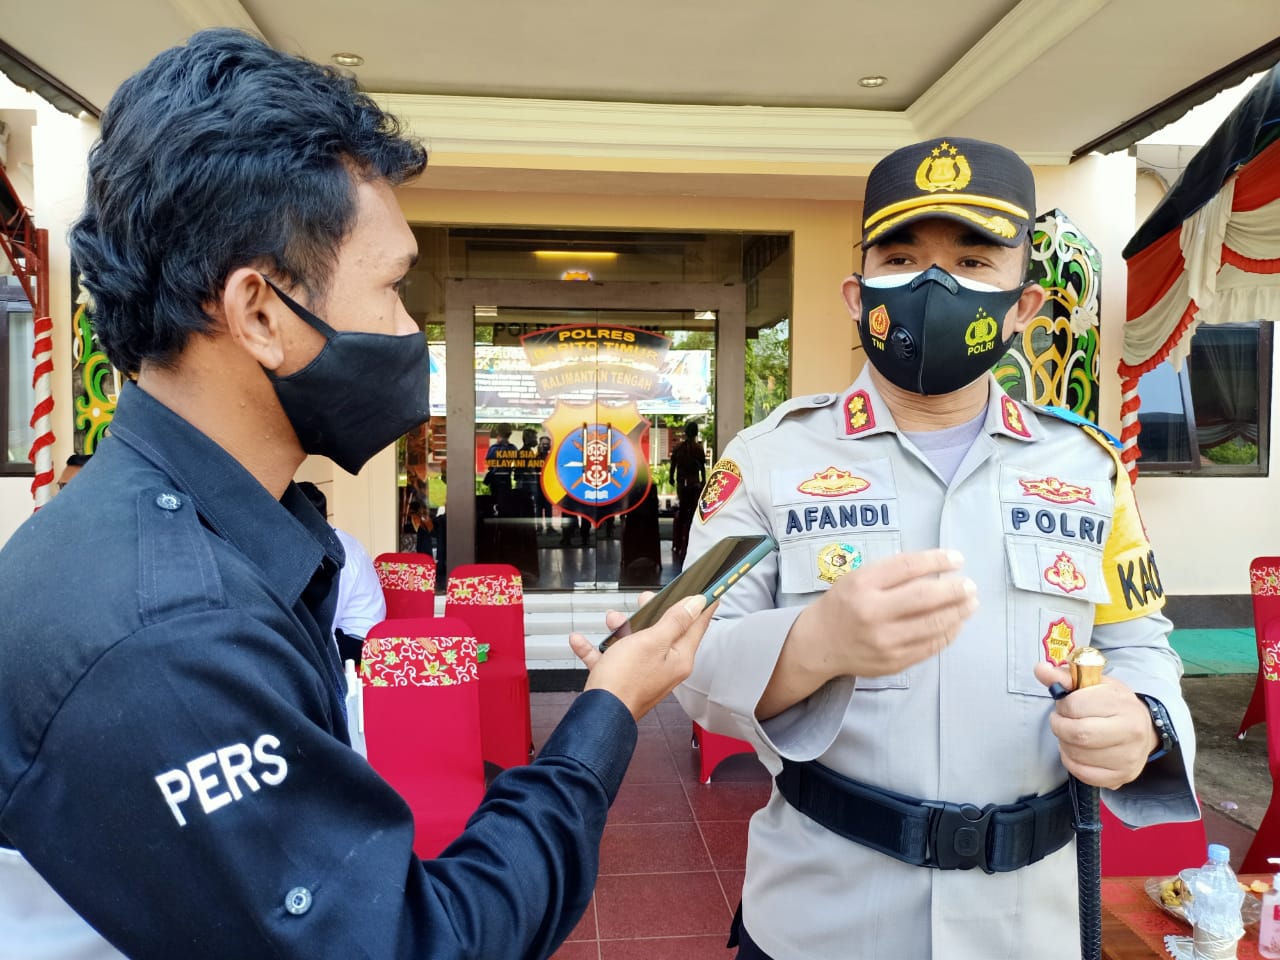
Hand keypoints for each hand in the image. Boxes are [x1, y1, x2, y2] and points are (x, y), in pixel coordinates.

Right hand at [568, 593, 715, 720]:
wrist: (599, 714)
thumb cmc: (626, 680)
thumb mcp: (653, 641)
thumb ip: (675, 621)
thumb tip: (697, 604)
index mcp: (679, 658)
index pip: (697, 626)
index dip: (702, 606)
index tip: (710, 591)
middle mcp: (664, 667)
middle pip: (664, 631)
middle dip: (653, 613)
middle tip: (647, 599)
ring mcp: (642, 674)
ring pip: (635, 642)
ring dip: (620, 629)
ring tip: (611, 619)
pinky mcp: (621, 680)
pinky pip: (609, 658)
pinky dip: (595, 649)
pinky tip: (580, 641)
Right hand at [789, 549, 976, 679]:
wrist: (819, 644)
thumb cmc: (843, 604)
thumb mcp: (858, 578)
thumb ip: (892, 573)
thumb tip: (938, 568)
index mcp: (862, 584)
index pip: (908, 567)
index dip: (938, 560)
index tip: (957, 559)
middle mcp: (872, 612)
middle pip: (925, 597)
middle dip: (955, 589)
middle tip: (970, 585)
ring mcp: (884, 640)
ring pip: (933, 624)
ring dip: (958, 612)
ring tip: (970, 603)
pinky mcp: (894, 662)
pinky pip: (930, 646)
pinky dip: (948, 632)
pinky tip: (956, 623)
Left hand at [1034, 662, 1159, 789]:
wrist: (1144, 727)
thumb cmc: (1113, 703)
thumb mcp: (1093, 683)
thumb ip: (1064, 676)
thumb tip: (1039, 669)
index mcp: (1122, 703)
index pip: (1075, 705)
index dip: (1062, 705)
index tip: (1065, 704)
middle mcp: (1131, 732)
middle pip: (1077, 734)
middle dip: (1059, 726)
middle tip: (1062, 721)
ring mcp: (1128, 757)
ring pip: (1077, 755)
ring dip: (1064, 744)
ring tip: (1071, 734)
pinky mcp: (1122, 776)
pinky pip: (1083, 774)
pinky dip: (1071, 762)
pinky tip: (1077, 751)